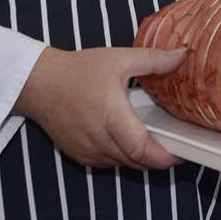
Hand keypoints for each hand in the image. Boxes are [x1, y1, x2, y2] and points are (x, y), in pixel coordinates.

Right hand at [13, 46, 184, 169]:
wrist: (38, 84)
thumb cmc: (77, 71)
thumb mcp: (118, 59)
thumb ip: (153, 60)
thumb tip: (182, 55)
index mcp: (111, 116)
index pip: (141, 149)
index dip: (165, 157)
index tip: (182, 152)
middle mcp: (99, 139)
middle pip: (137, 161)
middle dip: (159, 158)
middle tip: (177, 146)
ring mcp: (88, 151)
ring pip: (124, 164)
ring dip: (141, 158)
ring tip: (156, 140)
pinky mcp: (80, 156)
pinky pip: (110, 163)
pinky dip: (124, 156)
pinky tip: (130, 140)